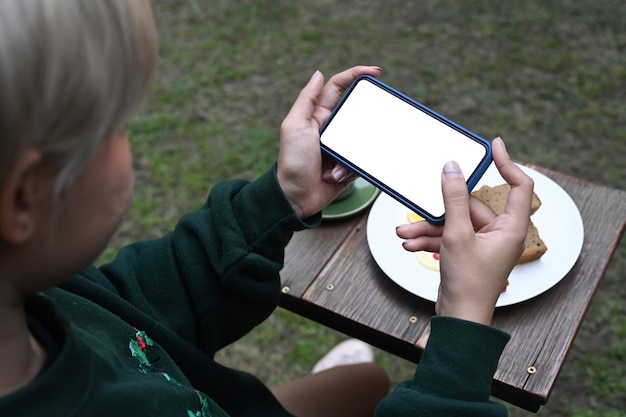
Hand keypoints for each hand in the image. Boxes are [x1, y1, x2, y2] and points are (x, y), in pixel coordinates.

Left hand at [277, 66, 381, 218]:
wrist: (296, 198)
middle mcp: (331, 127)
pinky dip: (350, 168)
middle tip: (371, 124)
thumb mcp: (294, 126)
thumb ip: (306, 99)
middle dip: (365, 119)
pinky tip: (335, 176)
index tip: (376, 72)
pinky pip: (361, 160)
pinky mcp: (348, 164)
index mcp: (318, 114)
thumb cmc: (292, 163)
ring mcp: (341, 146)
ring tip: (334, 166)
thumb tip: (317, 73)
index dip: (356, 75)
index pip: (339, 86)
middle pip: (357, 112)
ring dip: (352, 153)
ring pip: (363, 139)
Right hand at [396, 138, 533, 324]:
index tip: (494, 146)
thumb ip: (453, 199)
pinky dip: (430, 240)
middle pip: (469, 206)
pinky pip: (448, 237)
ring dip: (427, 228)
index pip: (519, 186)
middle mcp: (499, 233)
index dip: (508, 163)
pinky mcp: (467, 253)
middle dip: (438, 211)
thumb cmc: (469, 284)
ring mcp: (482, 243)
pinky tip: (410, 244)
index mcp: (510, 228)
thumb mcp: (457, 235)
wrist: (460, 319)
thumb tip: (453, 168)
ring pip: (453, 223)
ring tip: (403, 232)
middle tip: (416, 208)